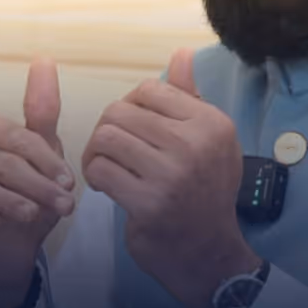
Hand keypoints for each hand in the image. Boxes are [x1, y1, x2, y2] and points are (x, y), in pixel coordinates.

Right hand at [0, 57, 76, 307]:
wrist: (12, 250)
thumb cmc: (28, 196)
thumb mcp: (44, 156)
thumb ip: (43, 111)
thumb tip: (44, 57)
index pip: (18, 138)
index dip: (47, 161)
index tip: (69, 183)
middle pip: (2, 163)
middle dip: (37, 185)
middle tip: (66, 205)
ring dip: (14, 202)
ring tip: (36, 215)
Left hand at [82, 49, 257, 307]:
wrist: (208, 254)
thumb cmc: (203, 192)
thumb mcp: (208, 142)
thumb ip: (189, 97)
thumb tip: (181, 53)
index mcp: (211, 123)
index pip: (147, 91)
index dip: (130, 108)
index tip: (133, 132)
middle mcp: (196, 144)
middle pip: (120, 111)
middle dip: (107, 131)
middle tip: (112, 153)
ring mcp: (173, 174)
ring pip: (106, 137)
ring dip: (96, 153)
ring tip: (106, 167)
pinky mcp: (149, 203)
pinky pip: (100, 170)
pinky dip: (95, 176)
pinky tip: (106, 186)